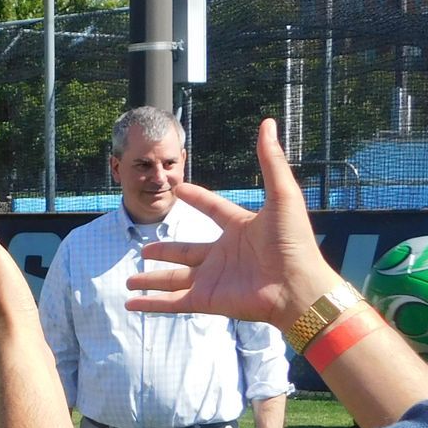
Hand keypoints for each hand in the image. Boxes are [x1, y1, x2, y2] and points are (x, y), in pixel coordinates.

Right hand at [125, 119, 341, 330]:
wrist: (298, 286)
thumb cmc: (294, 242)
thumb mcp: (282, 195)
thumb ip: (271, 161)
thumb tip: (268, 123)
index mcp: (239, 229)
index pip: (213, 210)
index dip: (197, 198)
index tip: (179, 189)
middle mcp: (222, 255)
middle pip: (185, 251)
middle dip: (164, 251)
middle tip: (144, 249)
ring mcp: (213, 279)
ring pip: (173, 278)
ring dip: (151, 280)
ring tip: (129, 278)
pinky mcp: (207, 300)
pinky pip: (172, 303)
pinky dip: (151, 304)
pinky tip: (131, 304)